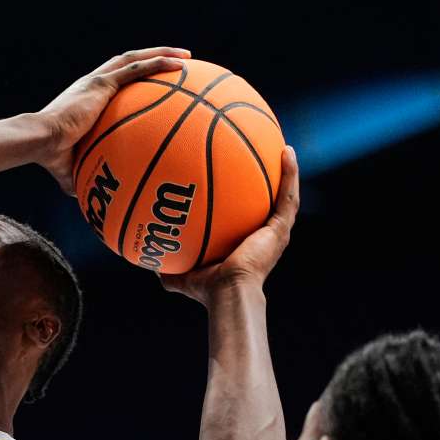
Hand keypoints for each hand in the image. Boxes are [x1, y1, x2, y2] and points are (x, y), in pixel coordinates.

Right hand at [35, 47, 190, 193]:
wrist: (41, 140)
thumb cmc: (51, 156)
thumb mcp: (70, 169)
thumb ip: (82, 177)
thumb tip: (88, 201)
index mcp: (87, 98)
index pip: (114, 82)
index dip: (133, 78)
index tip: (152, 82)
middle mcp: (92, 83)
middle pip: (128, 62)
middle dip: (154, 58)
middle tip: (180, 63)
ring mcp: (98, 80)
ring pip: (135, 58)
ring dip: (162, 53)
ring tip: (187, 56)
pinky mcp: (102, 82)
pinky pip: (137, 68)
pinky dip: (159, 62)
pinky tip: (180, 64)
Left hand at [161, 146, 299, 304]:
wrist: (228, 293)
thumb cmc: (207, 289)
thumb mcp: (182, 274)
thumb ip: (168, 267)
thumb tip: (149, 264)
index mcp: (246, 244)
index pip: (247, 216)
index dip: (246, 199)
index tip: (238, 179)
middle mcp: (264, 236)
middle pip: (268, 201)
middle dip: (267, 180)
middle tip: (262, 155)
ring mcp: (275, 232)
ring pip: (285, 194)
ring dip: (286, 171)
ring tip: (283, 146)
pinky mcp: (281, 228)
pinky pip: (288, 195)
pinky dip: (290, 173)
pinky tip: (287, 152)